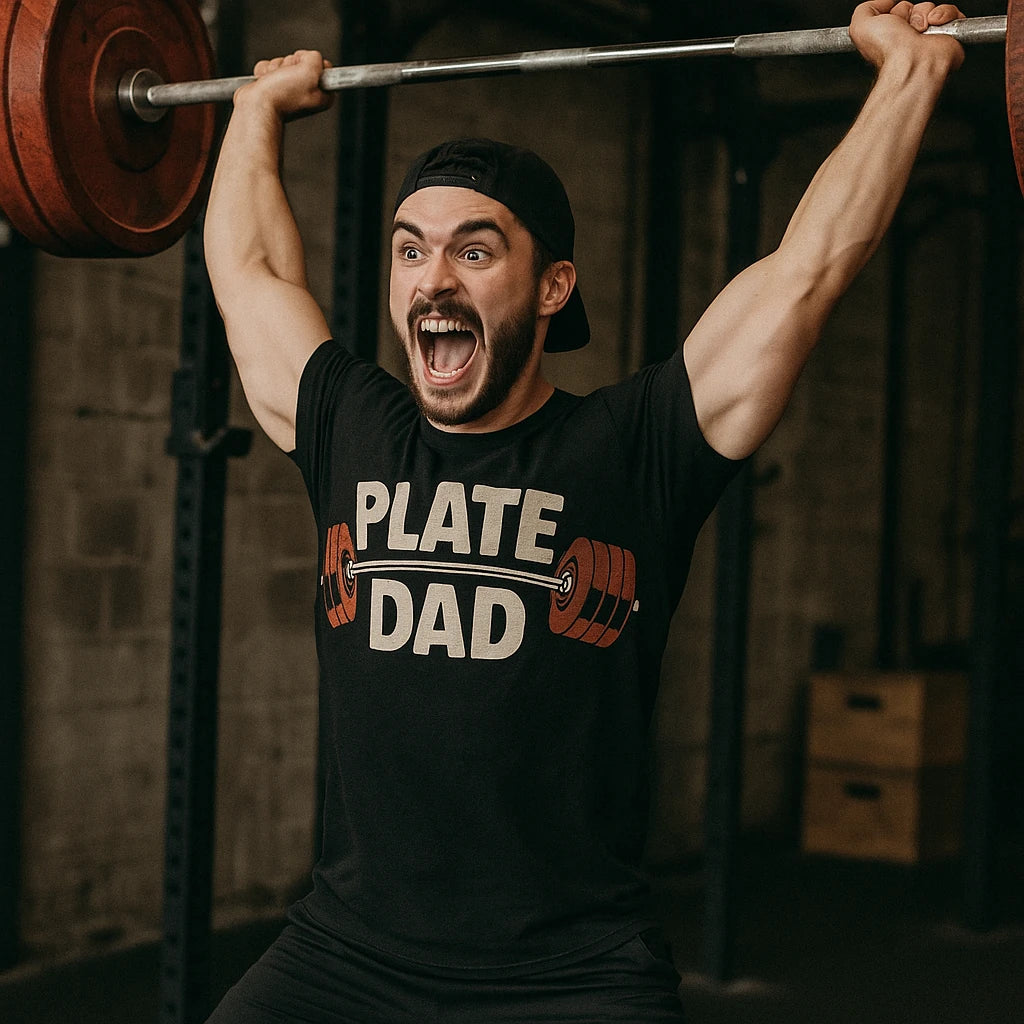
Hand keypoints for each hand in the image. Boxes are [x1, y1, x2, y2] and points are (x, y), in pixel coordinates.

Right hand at [236, 49, 333, 120]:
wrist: (258, 107)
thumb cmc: (282, 96)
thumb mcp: (310, 72)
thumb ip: (315, 59)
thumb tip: (307, 56)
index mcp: (322, 93)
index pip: (320, 63)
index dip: (307, 63)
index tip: (302, 74)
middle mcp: (307, 91)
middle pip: (299, 59)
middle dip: (289, 64)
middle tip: (285, 79)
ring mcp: (289, 87)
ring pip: (283, 61)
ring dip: (275, 68)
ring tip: (274, 82)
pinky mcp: (272, 84)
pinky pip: (268, 66)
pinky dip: (264, 71)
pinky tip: (266, 82)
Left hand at [850, 1, 965, 72]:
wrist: (912, 62)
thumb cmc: (888, 50)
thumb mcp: (860, 27)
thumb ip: (866, 9)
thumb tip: (885, 2)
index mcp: (891, 36)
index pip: (898, 9)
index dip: (896, 11)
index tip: (892, 22)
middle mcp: (909, 37)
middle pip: (916, 7)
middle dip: (911, 11)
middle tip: (907, 28)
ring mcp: (929, 37)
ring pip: (932, 7)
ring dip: (927, 12)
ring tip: (921, 30)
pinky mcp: (949, 36)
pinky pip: (951, 12)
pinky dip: (944, 14)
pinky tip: (935, 25)